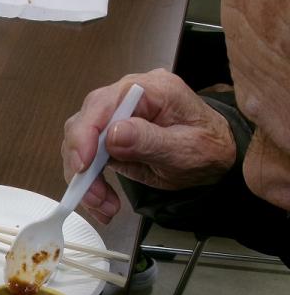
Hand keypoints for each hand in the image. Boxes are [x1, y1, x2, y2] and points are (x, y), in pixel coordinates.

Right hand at [61, 68, 236, 222]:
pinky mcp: (110, 135)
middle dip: (81, 163)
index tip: (83, 165)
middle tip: (93, 195)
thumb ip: (150, 140)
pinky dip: (89, 182)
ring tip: (103, 204)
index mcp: (151, 90)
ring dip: (84, 178)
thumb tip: (113, 134)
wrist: (216, 156)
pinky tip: (101, 201)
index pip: (102, 104)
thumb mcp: (186, 149)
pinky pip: (87, 157)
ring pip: (79, 144)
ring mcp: (116, 116)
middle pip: (83, 124)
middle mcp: (128, 97)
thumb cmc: (208, 148)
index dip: (85, 134)